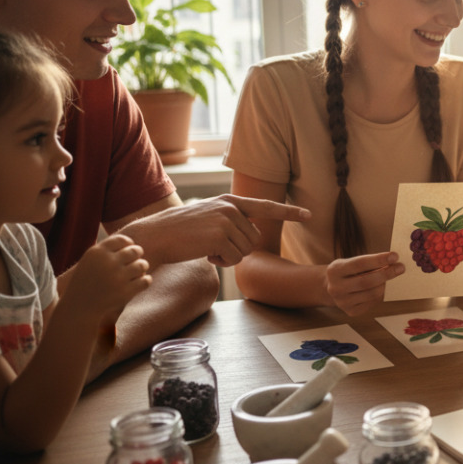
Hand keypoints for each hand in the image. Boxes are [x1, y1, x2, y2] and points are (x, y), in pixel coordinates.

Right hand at [65, 234, 151, 327]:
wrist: (79, 306)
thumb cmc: (87, 280)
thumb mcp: (91, 260)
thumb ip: (107, 249)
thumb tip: (131, 242)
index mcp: (97, 252)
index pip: (123, 240)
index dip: (129, 245)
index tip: (128, 252)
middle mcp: (108, 262)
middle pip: (135, 251)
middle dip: (138, 255)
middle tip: (135, 262)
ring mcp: (117, 277)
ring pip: (143, 265)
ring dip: (143, 268)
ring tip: (138, 272)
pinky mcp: (125, 292)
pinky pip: (146, 280)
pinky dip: (146, 281)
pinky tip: (140, 283)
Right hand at [122, 195, 311, 266]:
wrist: (153, 237)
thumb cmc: (179, 232)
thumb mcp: (208, 217)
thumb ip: (231, 220)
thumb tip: (253, 235)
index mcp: (229, 200)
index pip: (266, 206)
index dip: (289, 211)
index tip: (309, 215)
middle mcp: (230, 207)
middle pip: (255, 239)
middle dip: (238, 249)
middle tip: (213, 246)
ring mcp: (226, 220)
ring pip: (246, 251)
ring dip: (228, 257)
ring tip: (206, 248)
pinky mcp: (220, 235)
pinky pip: (234, 259)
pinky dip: (221, 263)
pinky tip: (203, 254)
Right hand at [323, 252, 402, 315]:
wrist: (333, 288)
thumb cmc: (348, 272)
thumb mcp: (352, 262)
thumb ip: (369, 262)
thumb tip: (393, 261)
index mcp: (334, 270)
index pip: (360, 264)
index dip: (379, 259)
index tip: (395, 256)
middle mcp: (335, 288)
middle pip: (367, 281)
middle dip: (387, 273)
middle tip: (401, 267)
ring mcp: (342, 302)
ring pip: (373, 293)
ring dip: (383, 284)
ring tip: (384, 278)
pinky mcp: (351, 312)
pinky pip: (373, 302)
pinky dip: (380, 293)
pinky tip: (377, 288)